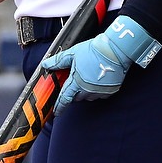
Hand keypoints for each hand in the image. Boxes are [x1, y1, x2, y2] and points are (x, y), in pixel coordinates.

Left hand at [41, 15, 160, 113]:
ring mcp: (99, 92)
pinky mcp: (110, 91)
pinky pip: (101, 95)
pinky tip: (99, 80)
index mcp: (76, 82)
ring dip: (86, 91)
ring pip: (89, 96)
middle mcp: (87, 90)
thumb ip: (58, 61)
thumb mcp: (72, 54)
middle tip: (76, 81)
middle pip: (77, 97)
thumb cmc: (93, 50)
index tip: (56, 112)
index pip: (64, 98)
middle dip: (74, 92)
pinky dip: (98, 90)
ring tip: (89, 78)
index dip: (59, 106)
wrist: (115, 50)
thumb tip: (46, 65)